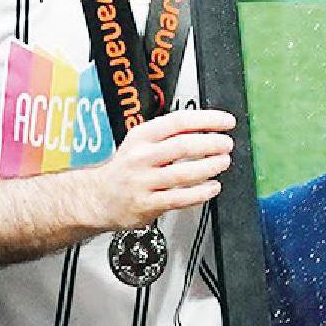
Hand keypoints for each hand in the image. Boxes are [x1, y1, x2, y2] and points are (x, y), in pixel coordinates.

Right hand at [102, 105, 235, 230]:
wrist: (98, 197)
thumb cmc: (125, 169)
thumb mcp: (139, 142)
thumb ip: (168, 136)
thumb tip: (207, 129)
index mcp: (141, 136)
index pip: (178, 121)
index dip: (207, 120)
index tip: (225, 122)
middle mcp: (141, 157)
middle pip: (182, 146)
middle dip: (211, 143)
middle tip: (226, 144)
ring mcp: (143, 182)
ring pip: (183, 173)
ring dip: (209, 167)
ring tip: (223, 162)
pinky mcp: (147, 204)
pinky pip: (180, 198)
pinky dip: (201, 193)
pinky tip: (212, 187)